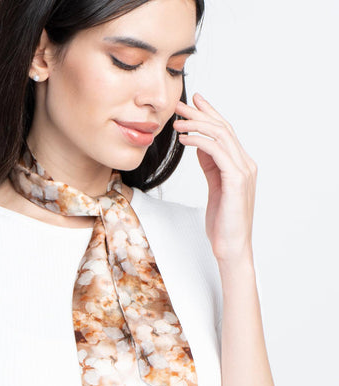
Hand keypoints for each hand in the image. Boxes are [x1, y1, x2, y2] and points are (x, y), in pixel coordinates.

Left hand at [173, 93, 257, 265]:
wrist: (231, 246)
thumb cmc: (222, 220)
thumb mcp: (215, 187)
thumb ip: (211, 165)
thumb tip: (199, 145)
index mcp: (241, 165)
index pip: (225, 132)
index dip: (209, 114)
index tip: (193, 102)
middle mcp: (246, 164)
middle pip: (223, 129)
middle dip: (200, 113)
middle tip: (180, 104)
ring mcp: (243, 171)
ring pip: (221, 136)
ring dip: (196, 125)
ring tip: (176, 121)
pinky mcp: (236, 180)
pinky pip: (217, 152)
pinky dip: (199, 142)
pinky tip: (184, 138)